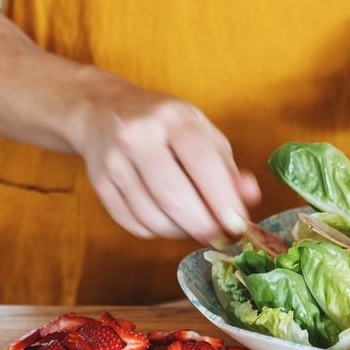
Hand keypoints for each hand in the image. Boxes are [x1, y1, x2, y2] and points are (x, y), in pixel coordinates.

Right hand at [70, 74, 260, 243]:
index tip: (238, 226)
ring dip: (181, 233)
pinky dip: (157, 231)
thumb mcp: (201, 133)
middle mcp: (138, 136)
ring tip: (193, 225)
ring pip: (154, 218)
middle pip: (174, 198)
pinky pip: (135, 225)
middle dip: (203, 227)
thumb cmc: (164, 126)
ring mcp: (114, 161)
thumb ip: (227, 168)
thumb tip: (249, 198)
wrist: (103, 111)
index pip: (201, 163)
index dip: (222, 200)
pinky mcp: (99, 183)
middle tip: (220, 239)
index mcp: (172, 117)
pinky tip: (167, 219)